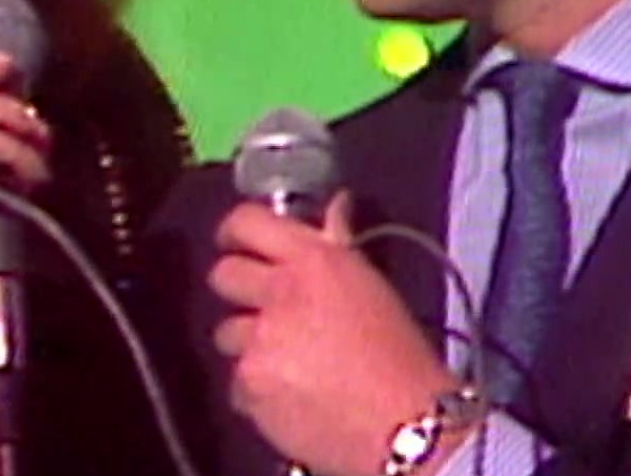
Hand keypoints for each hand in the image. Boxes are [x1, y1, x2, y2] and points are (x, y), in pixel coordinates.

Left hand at [209, 193, 460, 475]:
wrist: (406, 424)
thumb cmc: (402, 356)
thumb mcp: (372, 287)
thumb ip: (339, 244)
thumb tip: (336, 205)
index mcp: (315, 261)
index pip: (250, 221)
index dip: (235, 229)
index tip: (234, 240)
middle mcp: (281, 292)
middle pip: (224, 275)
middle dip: (238, 290)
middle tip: (262, 307)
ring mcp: (260, 339)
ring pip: (226, 332)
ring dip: (249, 344)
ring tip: (287, 362)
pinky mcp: (249, 384)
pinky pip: (235, 380)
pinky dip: (256, 389)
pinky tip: (289, 396)